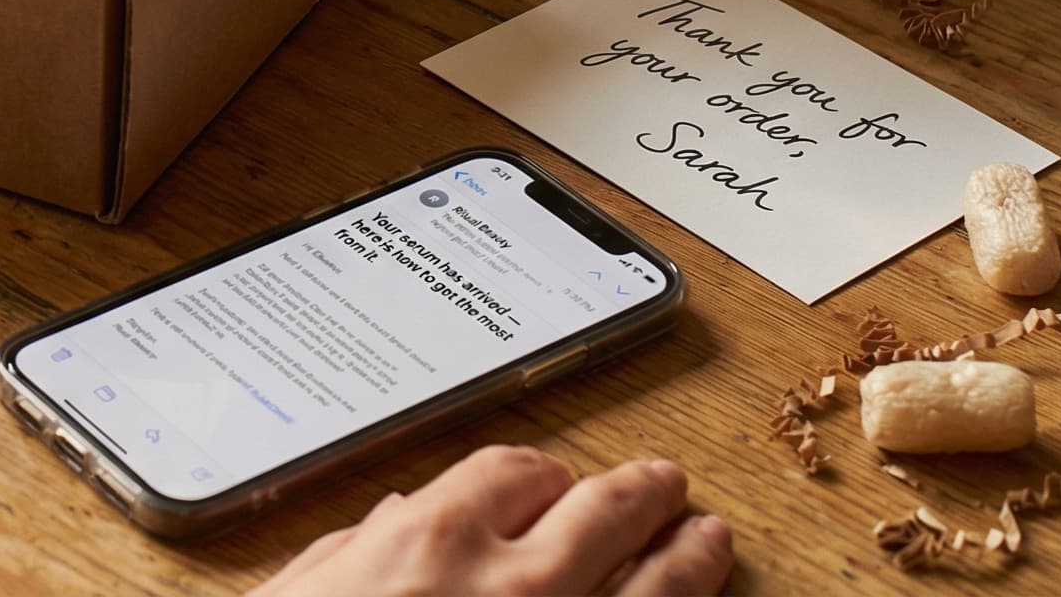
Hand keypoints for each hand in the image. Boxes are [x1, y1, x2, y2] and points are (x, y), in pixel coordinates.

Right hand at [252, 446, 730, 596]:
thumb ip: (351, 554)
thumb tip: (391, 524)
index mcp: (433, 542)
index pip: (515, 474)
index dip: (542, 474)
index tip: (553, 480)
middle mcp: (516, 586)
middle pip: (603, 513)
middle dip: (639, 495)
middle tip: (665, 488)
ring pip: (656, 586)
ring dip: (689, 559)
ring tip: (709, 542)